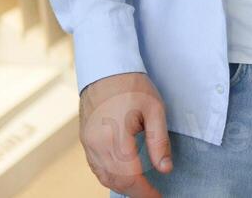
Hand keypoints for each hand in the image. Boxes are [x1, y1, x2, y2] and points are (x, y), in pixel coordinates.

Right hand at [79, 71, 170, 197]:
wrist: (106, 67)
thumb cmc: (132, 85)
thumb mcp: (155, 109)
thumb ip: (159, 142)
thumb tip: (165, 169)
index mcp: (115, 138)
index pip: (130, 177)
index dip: (145, 192)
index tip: (158, 197)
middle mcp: (97, 144)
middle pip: (116, 181)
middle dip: (135, 192)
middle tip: (152, 194)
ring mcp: (88, 143)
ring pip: (103, 176)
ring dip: (122, 186)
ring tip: (140, 188)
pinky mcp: (85, 139)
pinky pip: (96, 167)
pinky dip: (109, 177)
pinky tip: (122, 177)